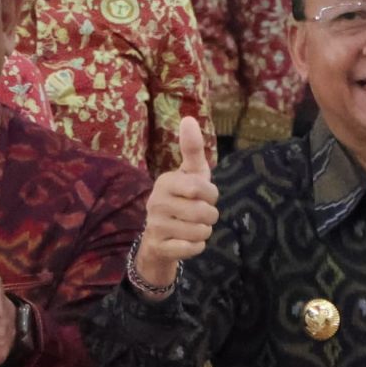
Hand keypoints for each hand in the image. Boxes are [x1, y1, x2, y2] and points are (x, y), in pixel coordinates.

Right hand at [135, 117, 219, 293]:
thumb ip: (192, 150)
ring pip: (200, 231)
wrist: (159, 240)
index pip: (201, 188)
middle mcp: (156, 202)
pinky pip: (192, 248)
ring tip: (191, 227)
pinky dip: (196, 247)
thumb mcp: (191, 175)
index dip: (211, 195)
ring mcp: (154, 225)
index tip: (204, 196)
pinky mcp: (158, 247)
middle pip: (204, 212)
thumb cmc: (182, 201)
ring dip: (203, 232)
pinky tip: (186, 241)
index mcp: (165, 181)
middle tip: (200, 215)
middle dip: (210, 216)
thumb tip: (188, 118)